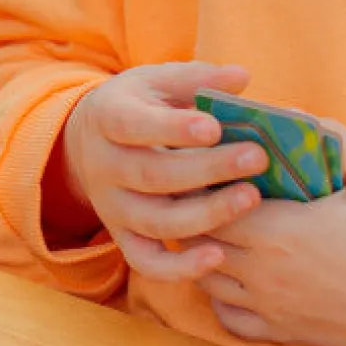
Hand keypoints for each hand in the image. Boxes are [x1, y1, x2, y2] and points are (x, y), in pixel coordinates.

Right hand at [45, 61, 270, 278]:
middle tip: (257, 158)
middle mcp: (104, 167)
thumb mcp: (157, 82)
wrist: (89, 143)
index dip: (171, 130)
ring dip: (205, 215)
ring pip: (155, 221)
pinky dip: (178, 268)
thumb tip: (240, 77)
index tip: (213, 128)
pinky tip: (218, 257)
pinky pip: (146, 262)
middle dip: (206, 169)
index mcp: (107, 118)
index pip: (132, 126)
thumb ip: (196, 79)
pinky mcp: (123, 237)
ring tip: (251, 198)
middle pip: (151, 175)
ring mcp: (112, 207)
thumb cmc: (139, 106)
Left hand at [203, 124, 345, 345]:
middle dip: (198, 211)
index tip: (214, 165)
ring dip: (205, 250)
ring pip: (204, 275)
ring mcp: (266, 306)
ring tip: (224, 227)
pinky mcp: (278, 333)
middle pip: (198, 236)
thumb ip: (332, 137)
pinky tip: (239, 274)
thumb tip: (288, 113)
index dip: (202, 180)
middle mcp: (260, 271)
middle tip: (212, 191)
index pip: (206, 200)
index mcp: (277, 230)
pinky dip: (220, 294)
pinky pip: (225, 315)